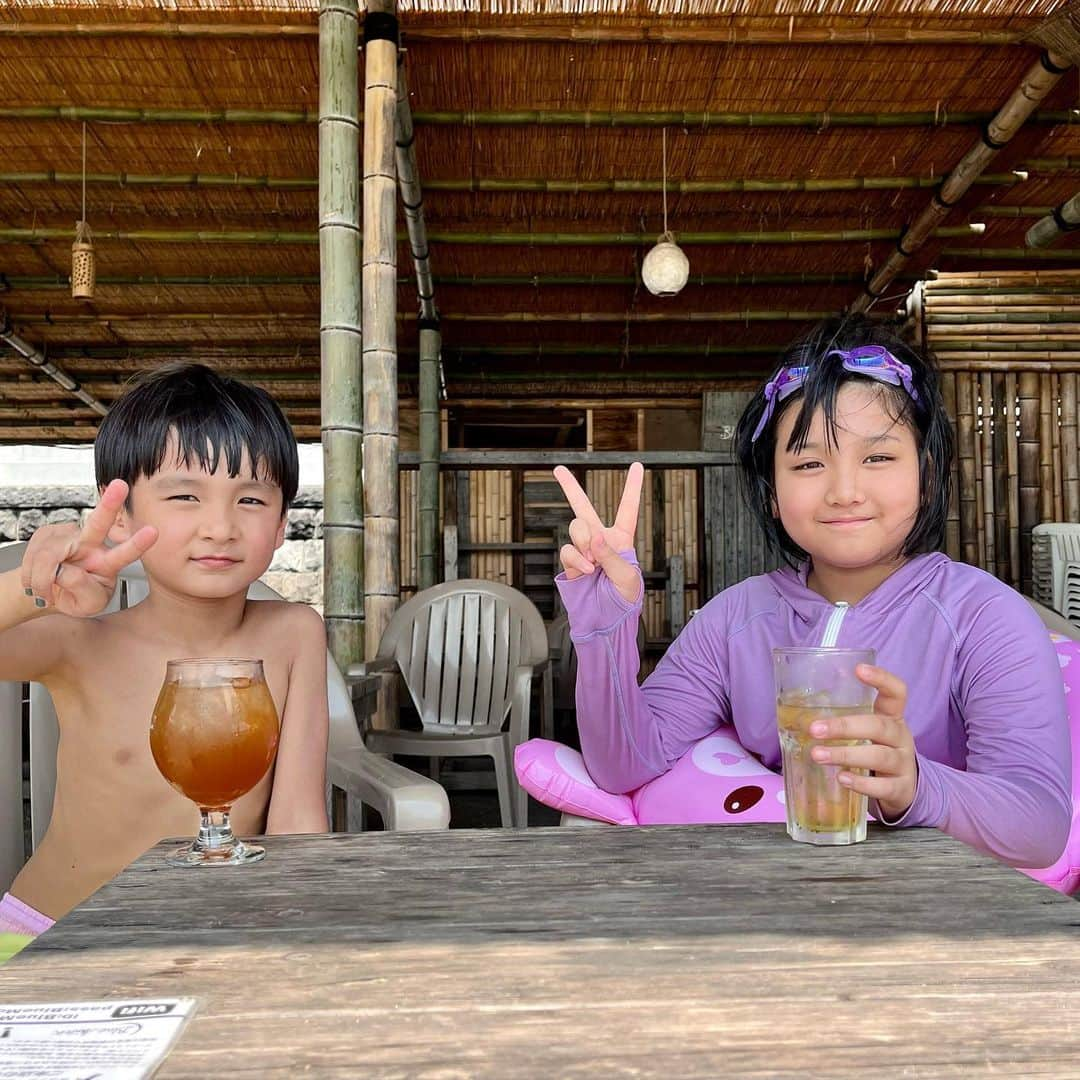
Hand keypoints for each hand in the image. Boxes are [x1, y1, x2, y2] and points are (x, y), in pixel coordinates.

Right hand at [20, 479, 157, 616]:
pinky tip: (38, 578)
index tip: (153, 532)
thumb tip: (68, 571)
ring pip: (50, 555)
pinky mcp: (47, 534)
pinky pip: (33, 555)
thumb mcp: (86, 605)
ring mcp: (69, 537)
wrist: (49, 593)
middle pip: (99, 523)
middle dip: (109, 504)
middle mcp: (91, 545)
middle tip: (120, 486)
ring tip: (46, 589)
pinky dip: (31, 573)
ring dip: (41, 578)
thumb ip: (83, 591)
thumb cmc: (74, 597)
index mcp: (108, 563)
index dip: (138, 544)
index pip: (125, 554)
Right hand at [553, 463, 642, 603]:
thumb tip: (594, 538)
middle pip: (584, 507)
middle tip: (558, 469)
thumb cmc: (623, 600)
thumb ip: (611, 555)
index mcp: (622, 539)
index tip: (636, 466)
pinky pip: (568, 550)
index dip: (632, 487)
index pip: (627, 508)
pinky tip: (586, 571)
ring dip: (584, 542)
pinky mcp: (570, 563)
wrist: (604, 621)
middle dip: (569, 487)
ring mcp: (583, 550)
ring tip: (594, 564)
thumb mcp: (627, 577)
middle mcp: (601, 540)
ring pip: (576, 528)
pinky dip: (577, 560)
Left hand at [808, 664, 916, 819]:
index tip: (858, 669)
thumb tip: (794, 714)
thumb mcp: (866, 733)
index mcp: (892, 717)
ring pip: (880, 756)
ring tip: (818, 755)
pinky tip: (842, 779)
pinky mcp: (902, 789)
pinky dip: (862, 783)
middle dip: (845, 726)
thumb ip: (843, 721)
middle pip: (879, 726)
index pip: (896, 692)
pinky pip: (884, 787)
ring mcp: (904, 764)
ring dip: (845, 755)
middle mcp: (901, 737)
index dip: (882, 679)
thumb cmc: (874, 752)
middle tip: (814, 730)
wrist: (903, 790)